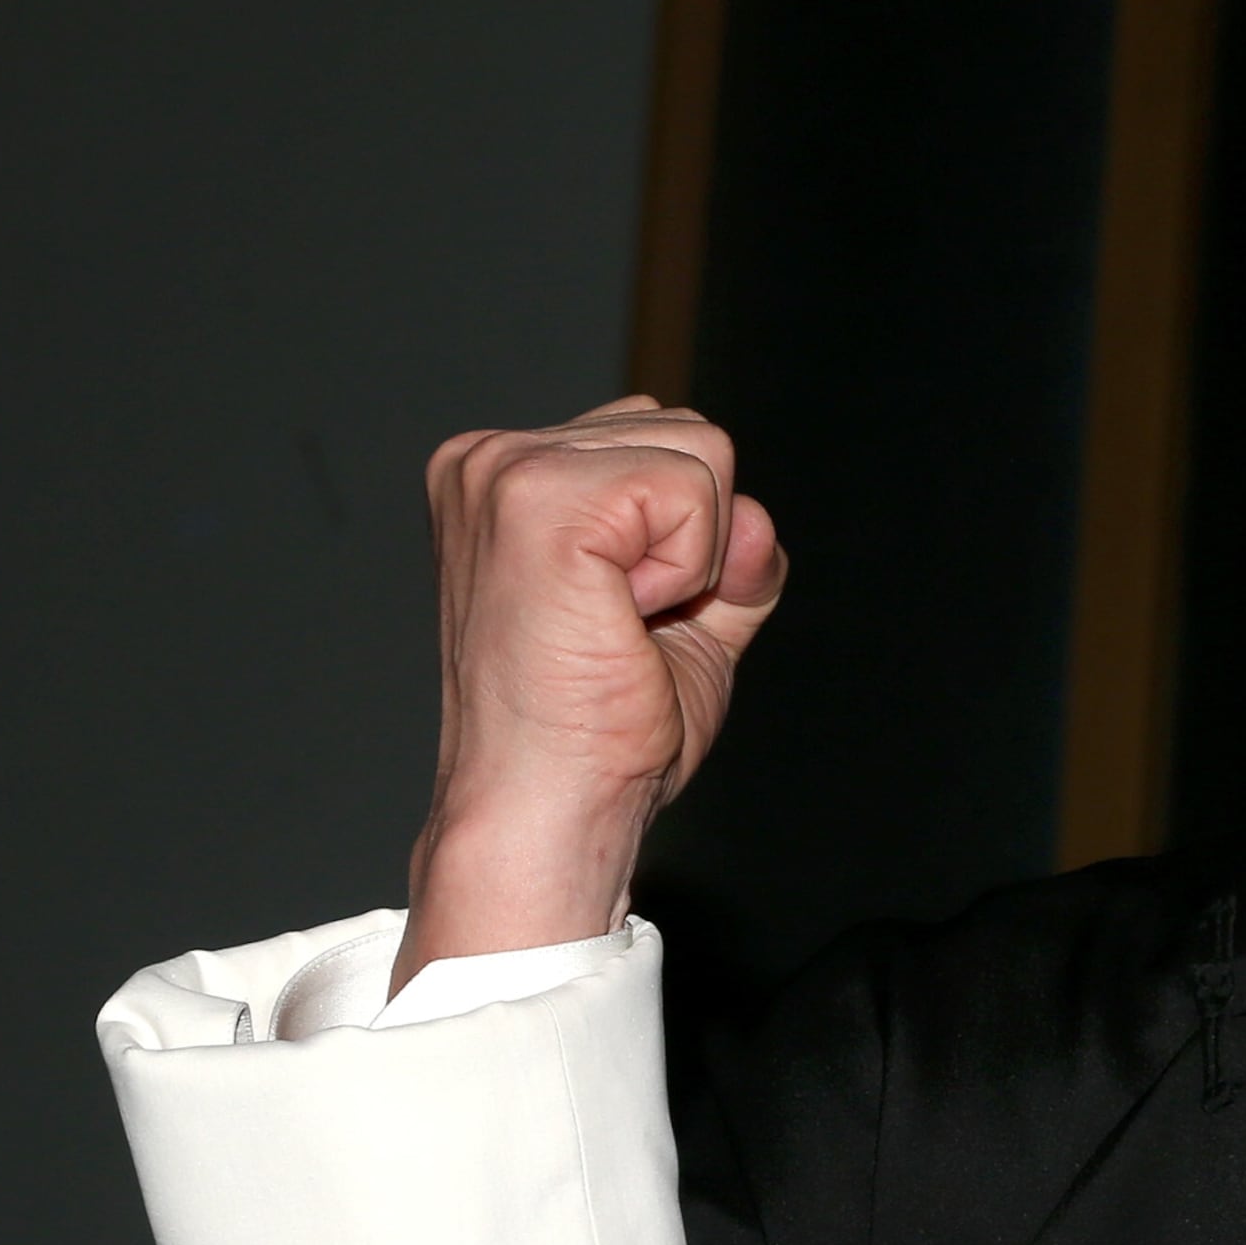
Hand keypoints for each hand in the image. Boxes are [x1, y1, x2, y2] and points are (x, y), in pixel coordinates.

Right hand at [394, 395, 784, 990]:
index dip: (686, 541)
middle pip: (691, 433)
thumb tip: (754, 515)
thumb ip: (731, 555)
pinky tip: (617, 621)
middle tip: (622, 629)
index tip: (621, 621)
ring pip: (700, 452)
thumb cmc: (600, 737)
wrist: (550, 811)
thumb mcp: (691, 622)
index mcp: (508, 475)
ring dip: (691, 559)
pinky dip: (687, 570)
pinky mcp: (536, 497)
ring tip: (614, 625)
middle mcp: (491, 458)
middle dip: (697, 543)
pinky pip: (691, 489)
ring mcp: (505, 469)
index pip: (665, 442)